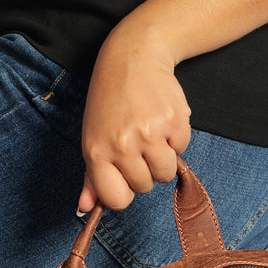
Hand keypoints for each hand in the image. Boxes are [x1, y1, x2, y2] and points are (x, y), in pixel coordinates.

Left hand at [78, 23, 191, 212]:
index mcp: (97, 152)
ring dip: (162, 157)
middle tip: (137, 143)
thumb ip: (91, 177)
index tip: (125, 176)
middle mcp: (122, 145)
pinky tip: (162, 119)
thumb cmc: (110, 102)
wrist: (133, 58)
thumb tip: (85, 209)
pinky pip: (182, 149)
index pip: (116, 200)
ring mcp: (150, 133)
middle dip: (144, 170)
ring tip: (151, 133)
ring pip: (166, 173)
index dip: (124, 191)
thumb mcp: (93, 137)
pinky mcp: (174, 121)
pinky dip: (176, 138)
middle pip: (144, 187)